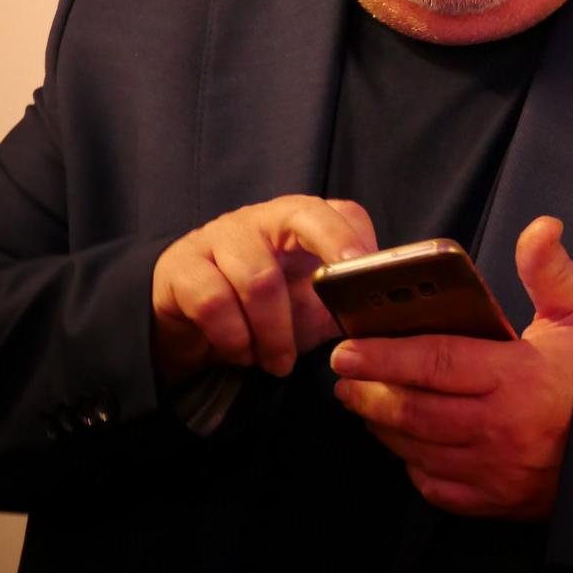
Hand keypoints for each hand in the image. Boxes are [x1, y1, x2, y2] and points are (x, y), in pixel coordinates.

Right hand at [151, 195, 376, 383]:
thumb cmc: (260, 313)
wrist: (187, 325)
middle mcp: (260, 219)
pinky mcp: (181, 268)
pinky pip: (214, 302)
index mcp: (298, 223)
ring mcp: (218, 237)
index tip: (369, 272)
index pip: (338, 209)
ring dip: (274, 334)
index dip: (356, 238)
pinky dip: (235, 339)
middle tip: (339, 305)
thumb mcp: (308, 309)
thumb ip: (345, 306)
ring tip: (279, 363)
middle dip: (332, 252)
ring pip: (259, 278)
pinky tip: (242, 355)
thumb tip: (391, 320)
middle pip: (301, 216)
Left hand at [329, 216, 572, 518]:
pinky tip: (403, 441)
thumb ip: (551, 271)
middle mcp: (502, 429)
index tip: (347, 348)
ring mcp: (496, 472)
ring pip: (418, 450)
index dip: (386, 355)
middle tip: (342, 376)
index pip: (438, 362)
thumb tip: (540, 227)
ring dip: (382, 426)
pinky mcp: (495, 502)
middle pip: (415, 411)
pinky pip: (437, 486)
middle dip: (369, 392)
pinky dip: (412, 464)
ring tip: (361, 401)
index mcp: (519, 377)